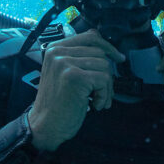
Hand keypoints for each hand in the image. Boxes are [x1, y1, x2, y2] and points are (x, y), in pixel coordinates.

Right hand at [28, 30, 124, 151]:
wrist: (45, 126)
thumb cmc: (58, 103)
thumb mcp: (64, 73)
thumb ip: (79, 58)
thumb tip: (106, 47)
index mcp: (55, 48)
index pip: (89, 36)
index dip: (107, 46)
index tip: (118, 58)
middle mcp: (58, 52)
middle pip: (100, 53)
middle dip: (107, 75)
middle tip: (102, 93)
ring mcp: (65, 63)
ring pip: (104, 66)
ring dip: (106, 88)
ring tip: (96, 101)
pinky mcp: (74, 77)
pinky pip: (104, 80)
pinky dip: (104, 95)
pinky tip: (94, 105)